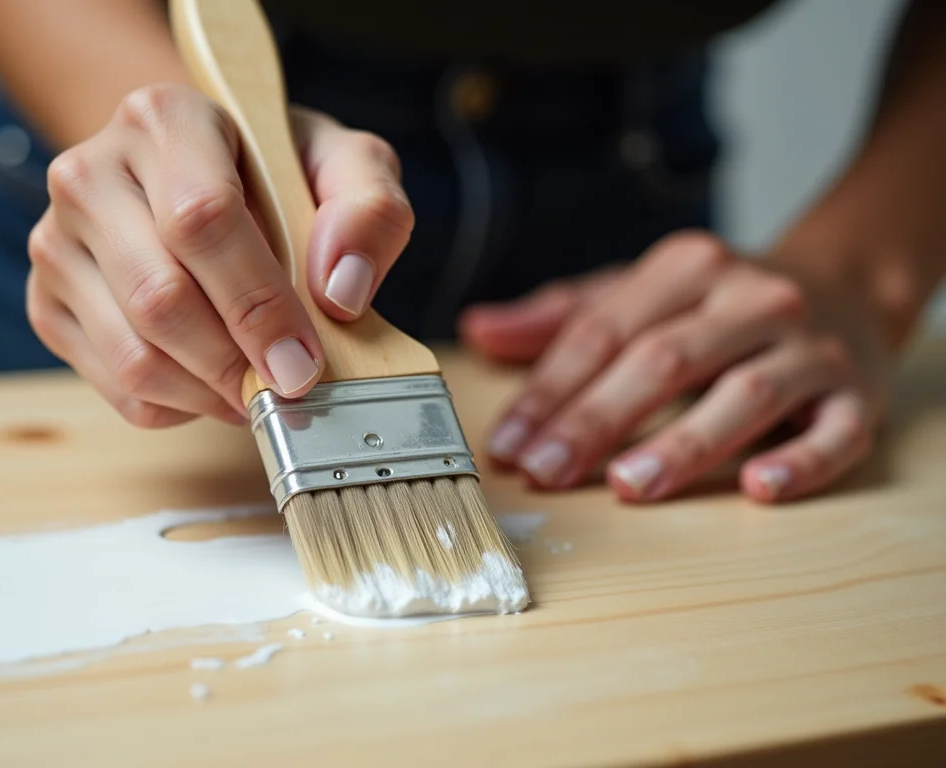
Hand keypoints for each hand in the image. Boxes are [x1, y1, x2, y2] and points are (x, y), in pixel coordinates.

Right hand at [27, 84, 413, 426]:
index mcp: (163, 118)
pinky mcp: (47, 302)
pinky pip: (116, 387)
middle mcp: (90, 172)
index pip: (201, 219)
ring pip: (133, 355)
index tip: (303, 360)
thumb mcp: (342, 166)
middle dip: (235, 363)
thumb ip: (369, 211)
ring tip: (257, 387)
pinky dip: (178, 405)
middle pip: (160, 298)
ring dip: (209, 394)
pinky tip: (213, 381)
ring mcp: (55, 240)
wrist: (194, 174)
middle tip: (288, 389)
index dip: (257, 303)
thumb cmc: (273, 173)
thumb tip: (339, 292)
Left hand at [460, 231, 893, 503]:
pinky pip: (834, 432)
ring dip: (684, 443)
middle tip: (547, 471)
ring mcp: (809, 346)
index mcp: (687, 268)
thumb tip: (477, 329)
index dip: (550, 391)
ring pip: (744, 394)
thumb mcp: (639, 294)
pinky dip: (800, 462)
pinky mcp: (858, 394)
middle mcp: (751, 299)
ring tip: (630, 486)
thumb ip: (560, 317)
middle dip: (597, 420)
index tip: (507, 444)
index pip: (603, 331)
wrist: (846, 285)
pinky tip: (758, 489)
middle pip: (663, 360)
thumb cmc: (716, 305)